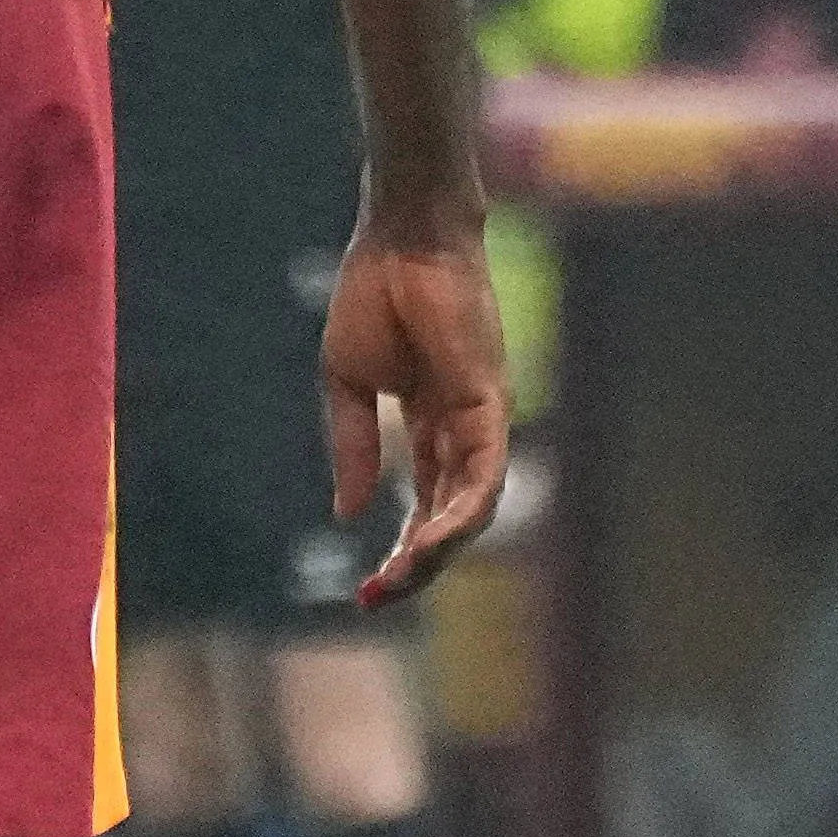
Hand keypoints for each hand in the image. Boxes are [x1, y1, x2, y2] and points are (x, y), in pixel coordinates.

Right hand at [320, 219, 510, 605]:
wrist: (399, 240)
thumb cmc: (373, 295)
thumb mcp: (346, 383)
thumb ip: (353, 446)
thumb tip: (350, 512)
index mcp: (428, 423)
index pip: (424, 502)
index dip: (399, 548)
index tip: (367, 590)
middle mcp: (463, 430)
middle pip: (450, 517)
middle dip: (416, 563)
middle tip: (378, 596)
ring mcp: (482, 420)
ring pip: (472, 508)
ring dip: (436, 549)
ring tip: (398, 579)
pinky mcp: (491, 406)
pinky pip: (483, 475)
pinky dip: (460, 513)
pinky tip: (427, 540)